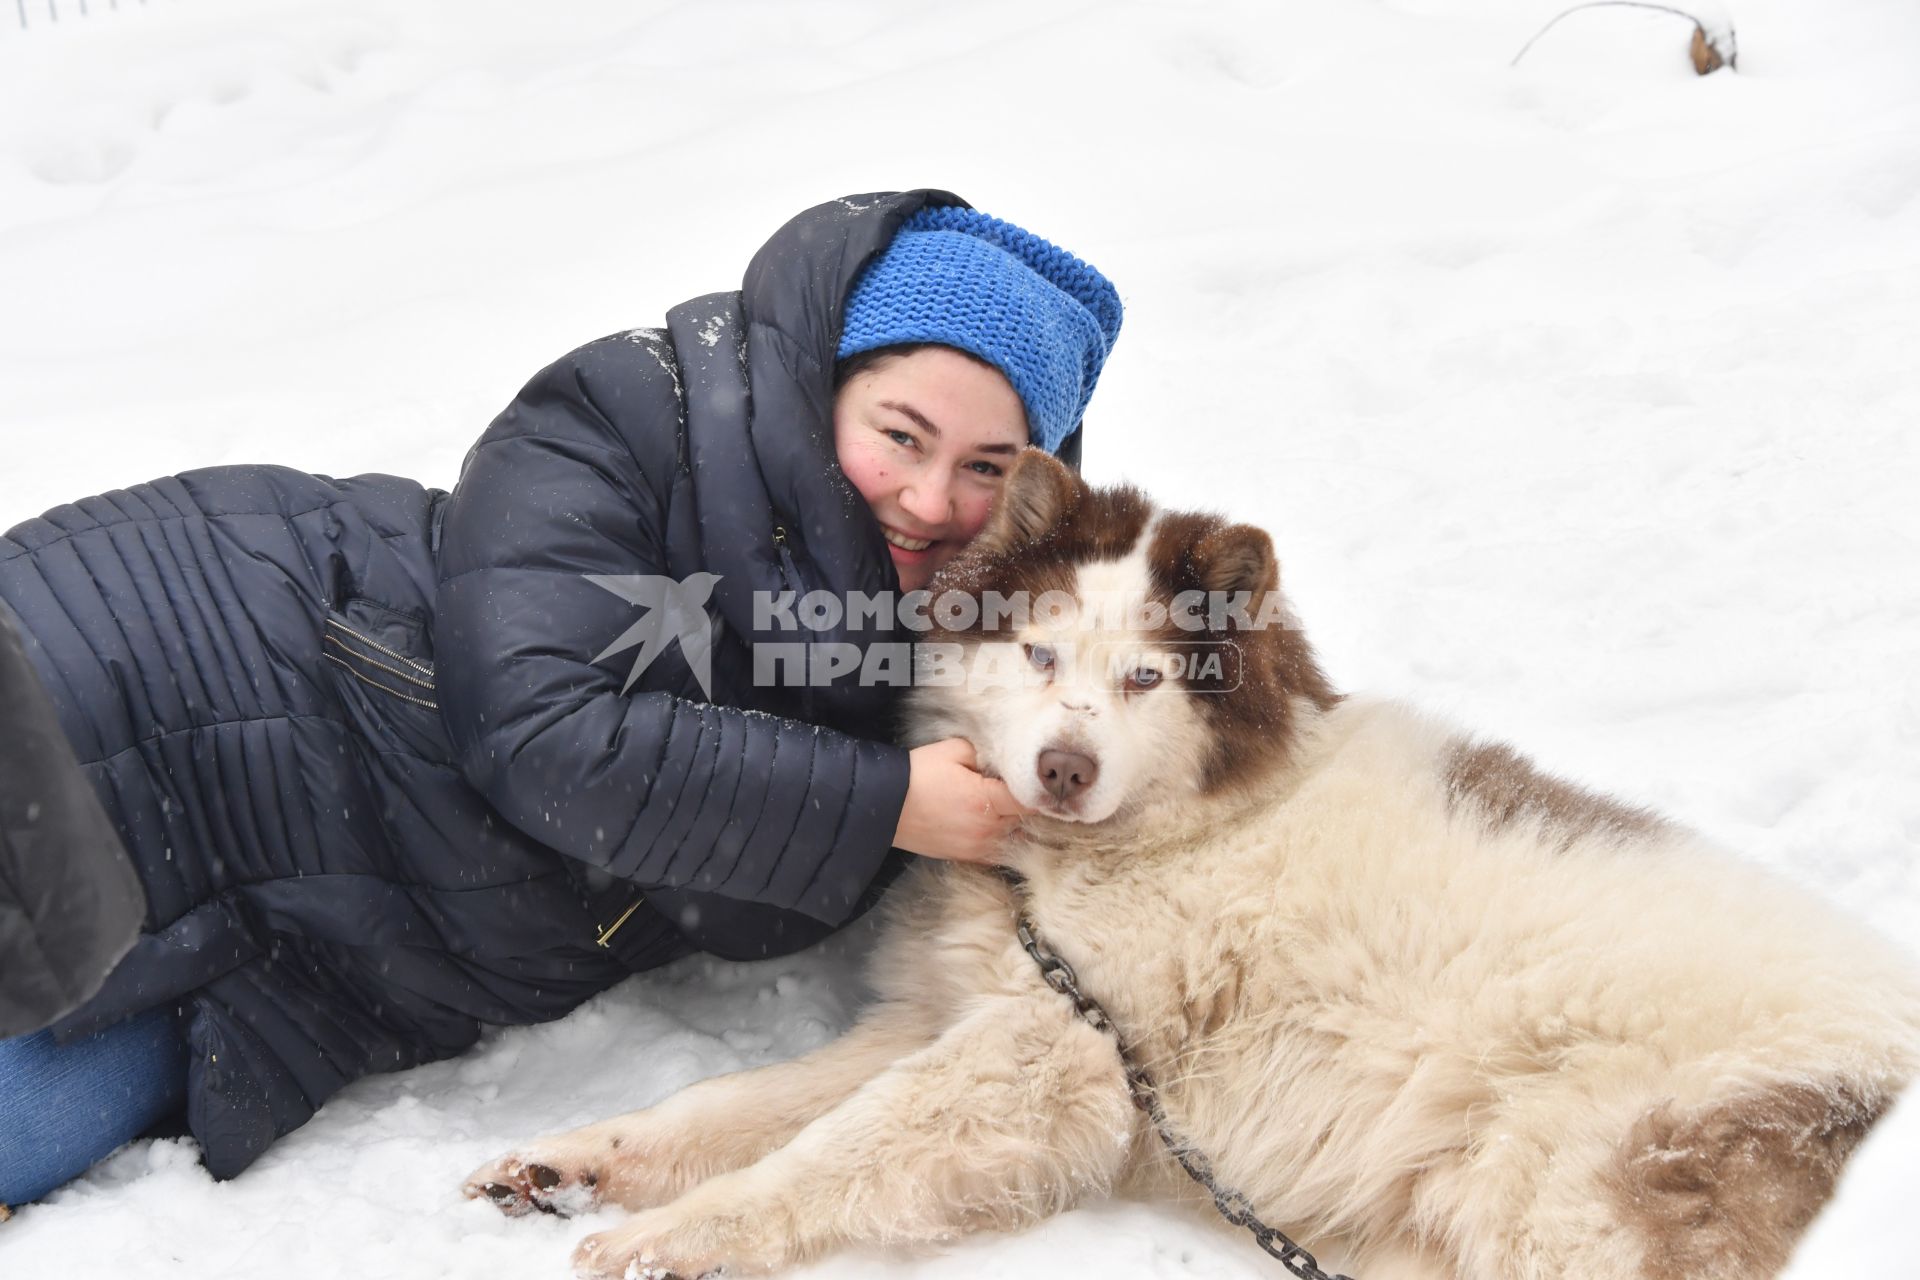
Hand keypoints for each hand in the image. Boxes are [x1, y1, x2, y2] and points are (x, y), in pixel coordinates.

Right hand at [892, 738, 1029, 864]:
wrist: (884, 805)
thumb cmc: (918, 774)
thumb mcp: (954, 751)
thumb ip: (986, 754)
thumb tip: (1006, 759)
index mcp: (986, 801)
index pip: (1030, 800)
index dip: (1040, 791)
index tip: (1045, 782)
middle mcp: (987, 829)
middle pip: (1027, 822)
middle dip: (1030, 807)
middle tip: (1034, 792)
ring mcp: (977, 847)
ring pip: (1016, 839)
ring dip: (1019, 826)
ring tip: (1016, 808)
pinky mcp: (967, 857)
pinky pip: (998, 851)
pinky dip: (1004, 840)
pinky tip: (999, 825)